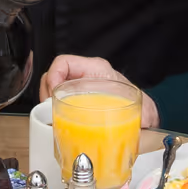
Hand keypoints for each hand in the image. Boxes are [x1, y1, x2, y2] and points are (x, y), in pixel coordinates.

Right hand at [39, 55, 158, 127]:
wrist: (141, 114)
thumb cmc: (139, 106)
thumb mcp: (135, 106)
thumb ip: (137, 114)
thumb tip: (137, 126)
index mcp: (97, 70)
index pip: (65, 62)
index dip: (54, 75)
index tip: (53, 93)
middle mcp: (85, 77)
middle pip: (53, 77)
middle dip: (46, 93)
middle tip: (48, 110)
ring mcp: (78, 90)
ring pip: (52, 90)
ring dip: (47, 104)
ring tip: (50, 118)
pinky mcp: (74, 103)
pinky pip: (57, 103)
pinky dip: (52, 112)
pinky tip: (55, 123)